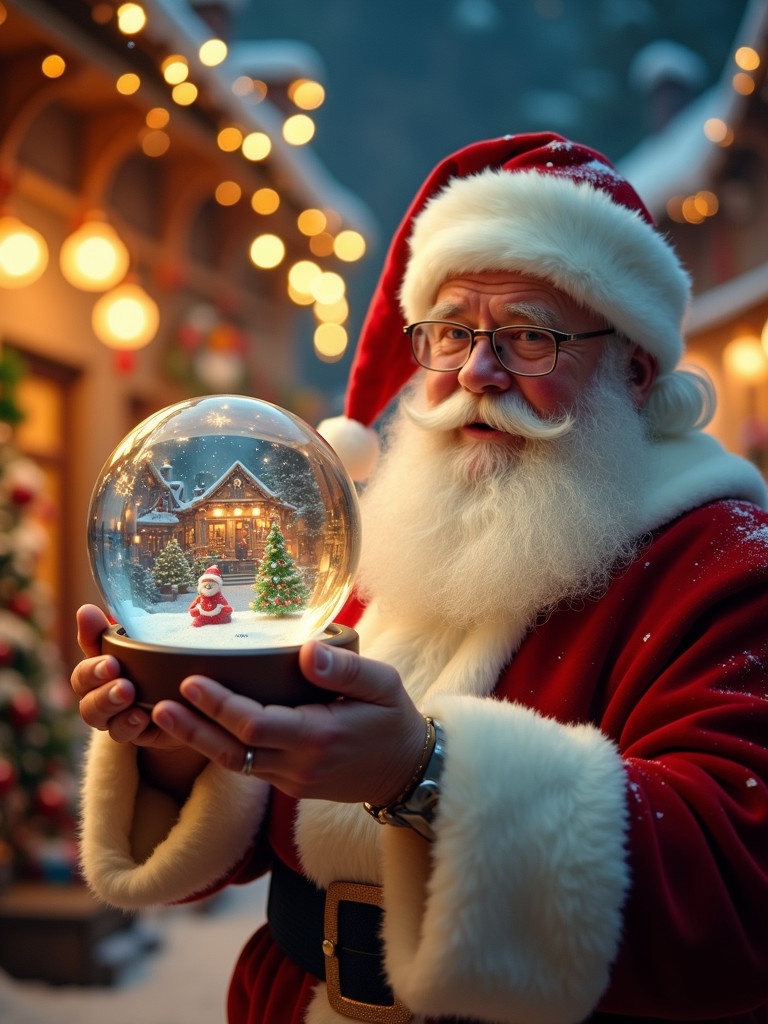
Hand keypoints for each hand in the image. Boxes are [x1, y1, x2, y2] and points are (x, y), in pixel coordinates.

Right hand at [71, 604, 188, 754]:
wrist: (186, 690)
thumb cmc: (153, 659)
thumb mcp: (136, 642)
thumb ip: (107, 632)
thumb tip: (84, 610)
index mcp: (97, 674)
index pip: (84, 674)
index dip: (93, 669)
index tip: (112, 662)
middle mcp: (100, 699)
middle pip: (87, 702)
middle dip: (103, 693)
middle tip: (124, 686)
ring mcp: (115, 719)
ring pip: (100, 720)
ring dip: (114, 709)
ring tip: (133, 701)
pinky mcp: (135, 734)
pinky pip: (124, 735)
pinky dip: (131, 725)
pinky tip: (144, 717)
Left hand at [149, 640, 427, 806]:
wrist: (406, 773)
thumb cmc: (394, 720)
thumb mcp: (383, 685)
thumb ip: (345, 670)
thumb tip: (307, 652)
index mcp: (320, 737)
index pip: (257, 724)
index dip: (220, 705)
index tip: (191, 681)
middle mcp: (299, 764)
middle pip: (233, 750)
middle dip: (194, 727)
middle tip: (158, 704)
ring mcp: (292, 779)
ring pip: (233, 763)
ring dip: (196, 741)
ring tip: (161, 717)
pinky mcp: (289, 783)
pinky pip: (246, 767)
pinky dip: (217, 748)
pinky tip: (196, 729)